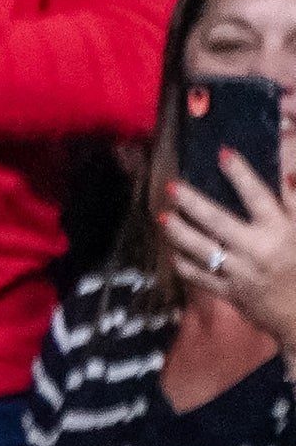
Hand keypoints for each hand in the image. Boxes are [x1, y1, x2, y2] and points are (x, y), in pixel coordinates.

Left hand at [166, 151, 295, 351]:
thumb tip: (290, 156)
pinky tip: (173, 251)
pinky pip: (199, 276)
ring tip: (163, 217)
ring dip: (179, 231)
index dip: (242, 174)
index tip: (223, 153)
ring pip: (201, 248)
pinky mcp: (231, 292)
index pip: (260, 196)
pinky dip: (184, 263)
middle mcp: (258, 249)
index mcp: (283, 230)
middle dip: (192, 202)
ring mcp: (241, 272)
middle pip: (218, 221)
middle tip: (172, 186)